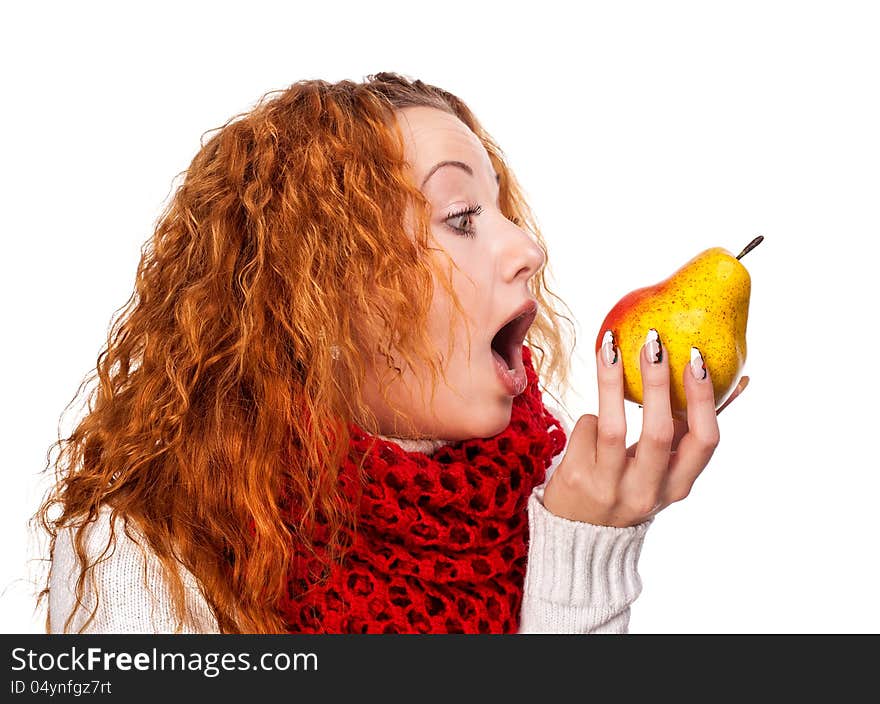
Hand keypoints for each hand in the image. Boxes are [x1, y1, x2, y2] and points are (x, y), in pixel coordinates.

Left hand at [541, 337, 747, 527]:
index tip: (696, 359)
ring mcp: (610, 488)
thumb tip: (740, 380)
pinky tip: (591, 425)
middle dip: (657, 383)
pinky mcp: (576, 479)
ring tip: (609, 346)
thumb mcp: (666, 467)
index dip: (704, 400)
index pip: (704, 441)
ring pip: (613, 426)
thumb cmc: (630, 483)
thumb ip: (690, 429)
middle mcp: (647, 491)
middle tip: (653, 342)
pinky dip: (590, 419)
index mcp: (678, 485)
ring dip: (611, 382)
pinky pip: (586, 428)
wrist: (578, 532)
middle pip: (658, 432)